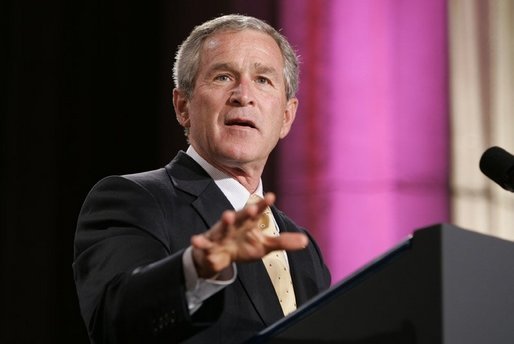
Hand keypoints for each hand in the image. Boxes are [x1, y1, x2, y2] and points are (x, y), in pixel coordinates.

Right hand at [191, 193, 308, 278]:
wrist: (219, 256)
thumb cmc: (243, 246)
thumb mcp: (264, 246)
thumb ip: (283, 242)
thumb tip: (306, 241)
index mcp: (248, 223)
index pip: (258, 212)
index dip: (264, 205)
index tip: (272, 196)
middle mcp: (234, 224)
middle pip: (241, 216)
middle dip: (246, 211)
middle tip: (253, 207)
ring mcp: (220, 233)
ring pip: (222, 226)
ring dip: (224, 221)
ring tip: (227, 215)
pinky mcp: (209, 245)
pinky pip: (203, 243)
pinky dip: (199, 242)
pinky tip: (195, 240)